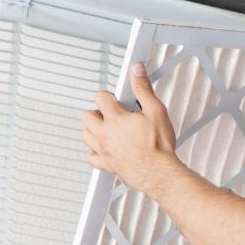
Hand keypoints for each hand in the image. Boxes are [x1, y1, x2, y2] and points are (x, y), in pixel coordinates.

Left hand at [81, 62, 178, 192]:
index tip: (117, 99)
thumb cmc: (159, 148)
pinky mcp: (106, 165)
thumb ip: (143, 89)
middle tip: (111, 114)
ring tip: (107, 128)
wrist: (159, 173)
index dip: (109, 96)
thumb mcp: (156, 111)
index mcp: (115, 119)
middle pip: (87, 116)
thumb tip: (136, 71)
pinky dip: (94, 151)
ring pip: (85, 134)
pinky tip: (104, 148)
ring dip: (93, 129)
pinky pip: (90, 156)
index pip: (101, 98)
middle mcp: (104, 134)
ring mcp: (103, 150)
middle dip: (97, 112)